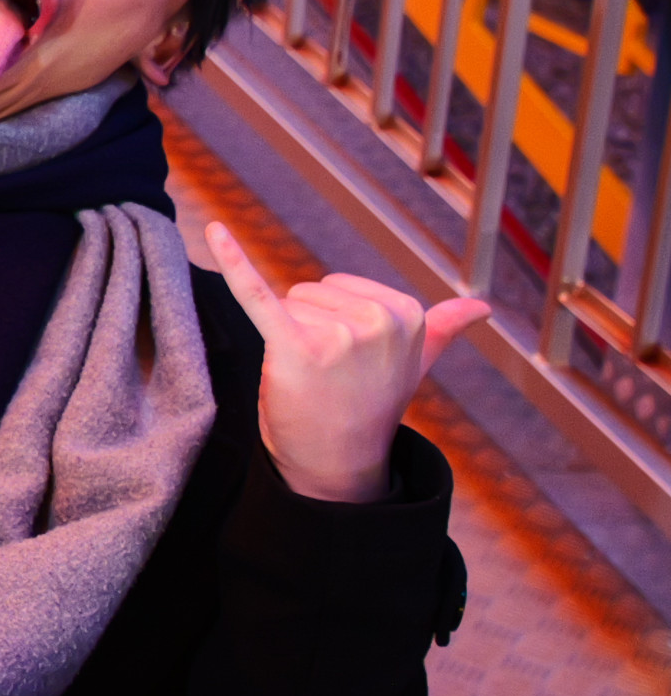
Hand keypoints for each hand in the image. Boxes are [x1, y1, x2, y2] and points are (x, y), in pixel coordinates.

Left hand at [207, 222, 484, 502]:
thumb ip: (441, 330)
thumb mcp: (414, 364)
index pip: (337, 285)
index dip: (332, 321)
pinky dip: (234, 260)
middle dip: (308, 329)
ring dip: (288, 339)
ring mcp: (340, 335)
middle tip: (327, 374)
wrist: (338, 464)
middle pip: (308, 293)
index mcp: (407, 313)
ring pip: (285, 305)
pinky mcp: (295, 347)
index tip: (350, 361)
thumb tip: (482, 307)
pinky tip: (213, 230)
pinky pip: (257, 293)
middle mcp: (379, 320)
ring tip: (311, 378)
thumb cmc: (369, 407)